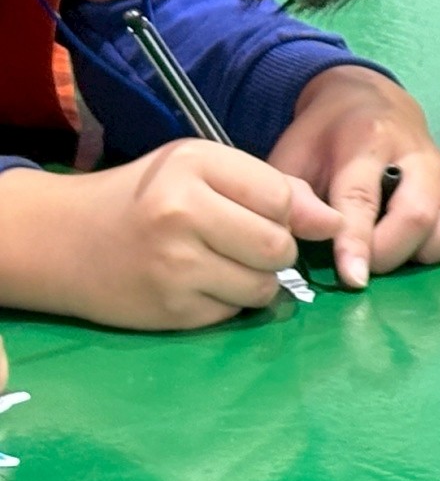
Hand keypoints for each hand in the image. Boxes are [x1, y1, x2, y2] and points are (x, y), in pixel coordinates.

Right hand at [0, 144, 342, 329]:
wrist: (65, 239)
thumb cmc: (146, 194)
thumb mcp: (205, 167)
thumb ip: (274, 186)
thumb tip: (334, 222)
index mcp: (195, 169)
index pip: (282, 198)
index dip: (294, 212)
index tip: (284, 217)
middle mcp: (182, 218)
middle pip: (278, 247)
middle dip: (280, 250)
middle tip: (255, 243)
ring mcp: (173, 271)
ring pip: (261, 288)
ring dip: (259, 280)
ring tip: (228, 262)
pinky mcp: (167, 314)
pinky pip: (231, 314)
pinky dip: (229, 302)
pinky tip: (202, 283)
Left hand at [267, 66, 439, 289]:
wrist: (364, 99)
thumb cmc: (321, 139)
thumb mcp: (291, 157)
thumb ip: (294, 197)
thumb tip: (302, 240)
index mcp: (365, 141)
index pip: (362, 197)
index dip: (357, 241)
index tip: (354, 279)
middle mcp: (414, 151)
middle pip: (419, 211)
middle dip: (393, 252)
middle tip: (369, 267)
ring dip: (437, 249)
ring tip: (409, 258)